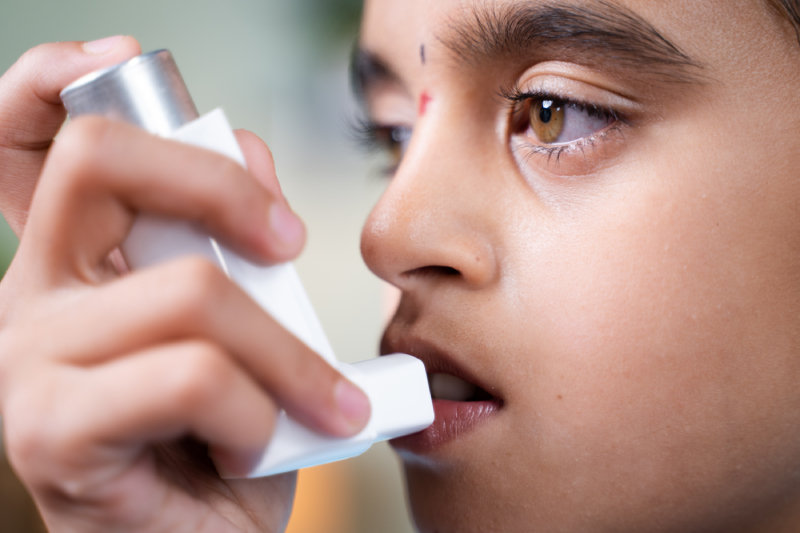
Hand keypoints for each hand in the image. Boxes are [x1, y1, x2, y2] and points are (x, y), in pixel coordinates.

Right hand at [0, 39, 369, 532]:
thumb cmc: (229, 434)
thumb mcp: (248, 317)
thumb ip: (233, 234)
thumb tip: (247, 154)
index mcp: (75, 261)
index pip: (24, 135)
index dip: (56, 77)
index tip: (125, 61)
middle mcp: (32, 294)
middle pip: (104, 161)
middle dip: (222, 185)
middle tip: (287, 242)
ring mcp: (28, 361)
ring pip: (188, 291)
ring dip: (287, 355)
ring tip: (315, 402)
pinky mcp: (47, 432)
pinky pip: (192, 377)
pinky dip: (259, 410)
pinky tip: (259, 445)